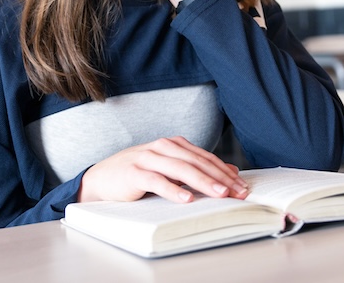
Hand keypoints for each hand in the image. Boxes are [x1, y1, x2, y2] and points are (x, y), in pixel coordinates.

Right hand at [79, 136, 248, 203]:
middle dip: (220, 177)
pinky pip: (156, 181)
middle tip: (238, 191)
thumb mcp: (169, 169)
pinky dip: (172, 189)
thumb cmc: (138, 174)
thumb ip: (194, 169)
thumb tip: (229, 174)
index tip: (242, 185)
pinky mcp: (134, 173)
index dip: (224, 171)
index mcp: (173, 145)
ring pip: (181, 169)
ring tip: (220, 194)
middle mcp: (163, 147)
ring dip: (203, 182)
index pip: (205, 157)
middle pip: (197, 162)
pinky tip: (186, 198)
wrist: (102, 178)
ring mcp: (147, 158)